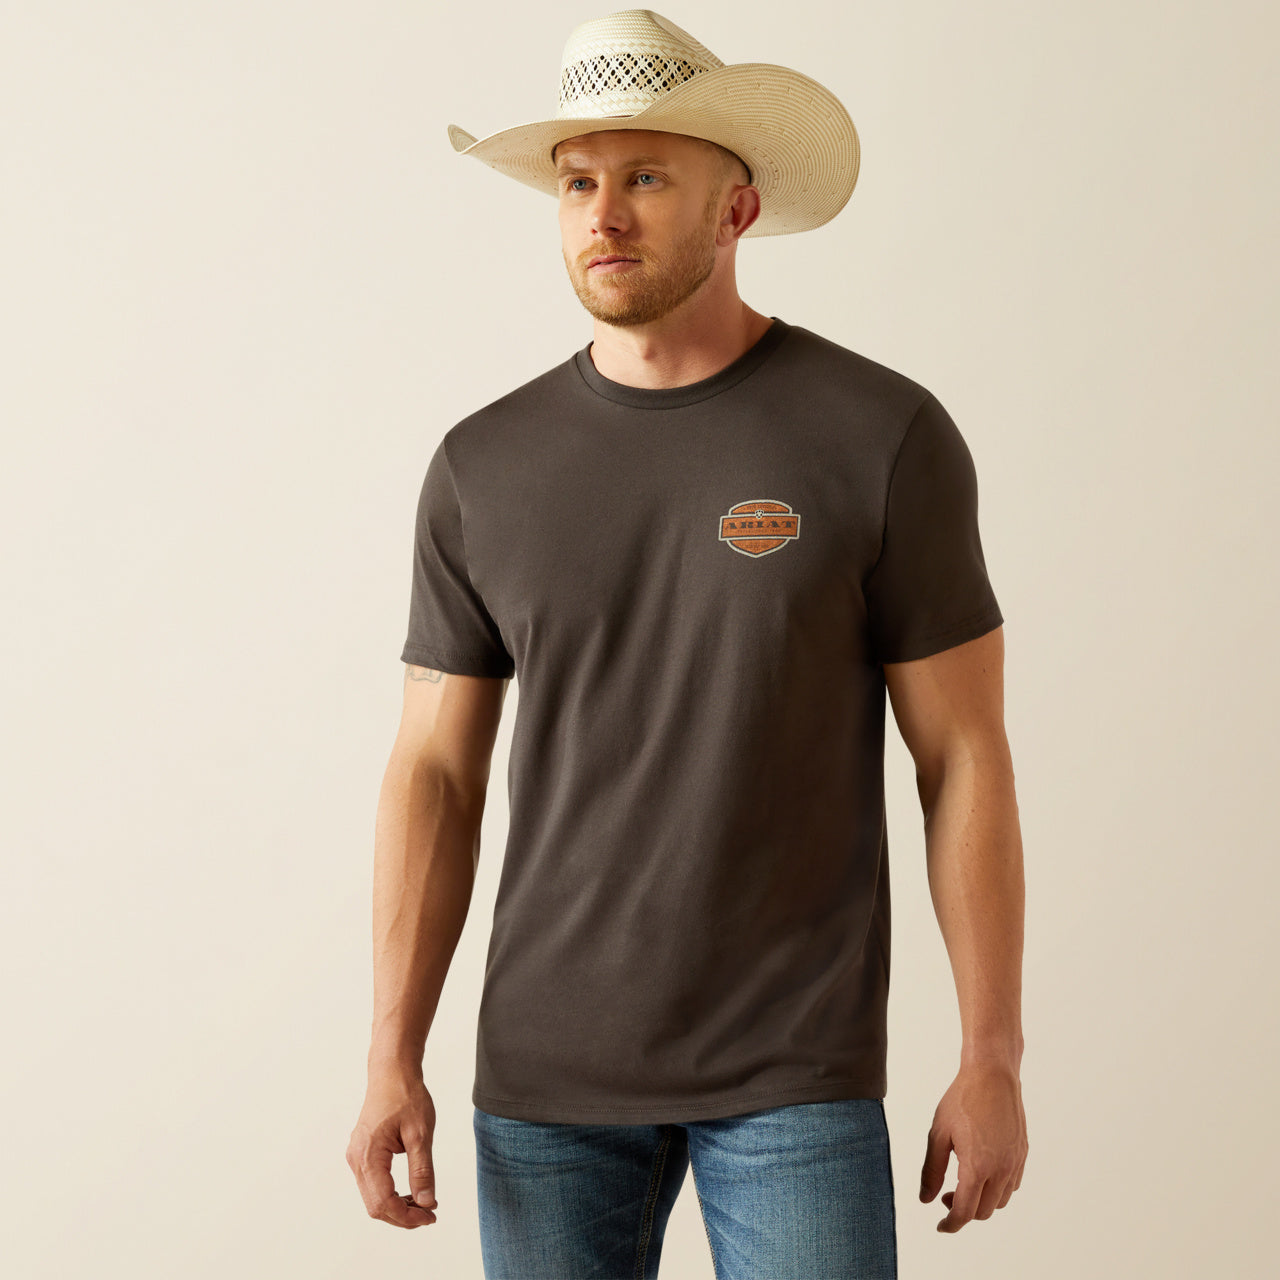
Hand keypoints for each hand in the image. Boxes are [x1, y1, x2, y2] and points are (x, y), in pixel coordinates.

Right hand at [347, 1069, 439, 1228]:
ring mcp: (356, 1156)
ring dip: (396, 1207)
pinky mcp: (362, 1153)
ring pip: (373, 1197)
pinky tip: (410, 1192)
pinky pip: (373, 1184)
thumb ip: (422, 1170)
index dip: (407, 1217)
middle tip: (430, 1214)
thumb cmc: (405, 1095)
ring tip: (423, 1204)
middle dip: (402, 1216)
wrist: (392, 1071)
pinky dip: (390, 1194)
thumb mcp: (420, 1133)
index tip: (430, 1216)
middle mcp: (356, 1159)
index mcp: (368, 1155)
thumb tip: (426, 1202)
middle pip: (375, 1206)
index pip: (383, 1202)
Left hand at [919, 1059, 1027, 1231]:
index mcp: (978, 1166)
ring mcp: (1015, 1162)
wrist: (992, 1075)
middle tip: (945, 1196)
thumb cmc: (962, 1099)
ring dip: (981, 1202)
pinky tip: (982, 1173)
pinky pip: (1013, 1185)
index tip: (941, 1226)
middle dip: (963, 1211)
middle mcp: (1001, 1169)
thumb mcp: (938, 1134)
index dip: (951, 1224)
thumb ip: (931, 1170)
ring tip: (962, 1184)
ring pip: (1000, 1201)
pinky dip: (997, 1190)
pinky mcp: (1022, 1153)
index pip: (965, 1211)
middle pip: (983, 1211)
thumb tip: (926, 1199)